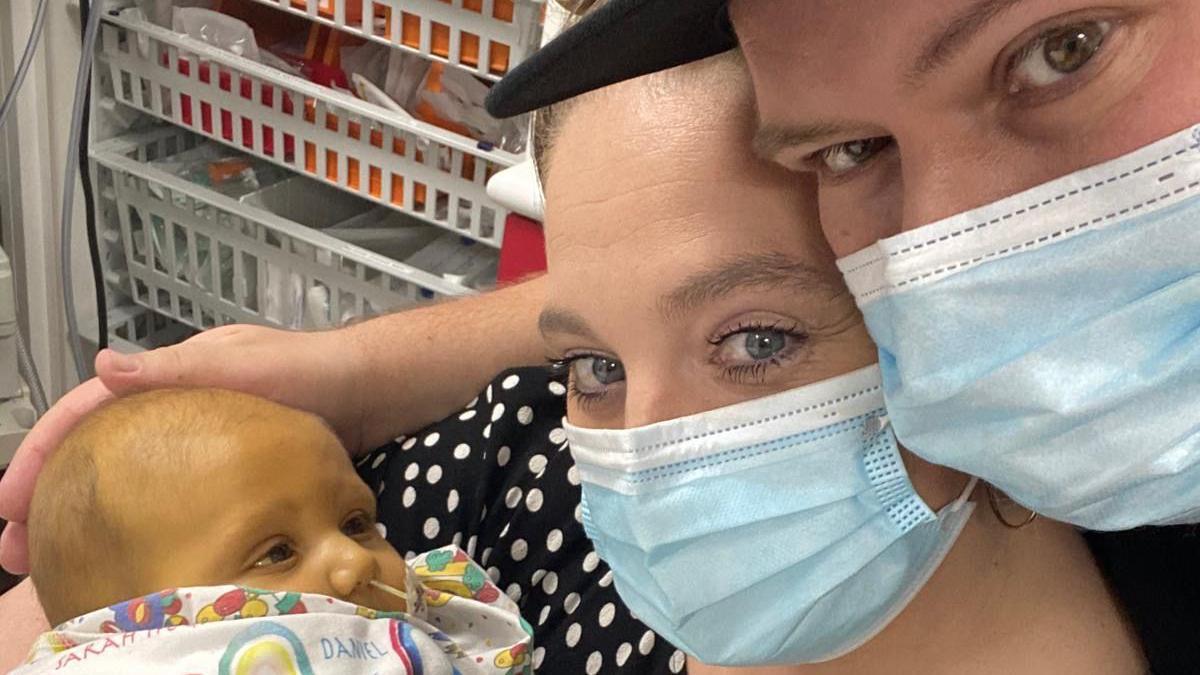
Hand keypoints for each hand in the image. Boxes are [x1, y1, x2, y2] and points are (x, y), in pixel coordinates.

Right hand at [0, 325, 366, 573]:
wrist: (380, 387)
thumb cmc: (318, 370)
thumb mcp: (248, 365)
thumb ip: (181, 368)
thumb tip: (104, 364)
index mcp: (179, 371)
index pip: (92, 406)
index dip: (45, 446)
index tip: (10, 497)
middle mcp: (185, 398)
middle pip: (102, 442)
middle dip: (53, 488)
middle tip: (18, 544)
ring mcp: (210, 429)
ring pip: (133, 467)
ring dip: (92, 506)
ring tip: (58, 554)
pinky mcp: (238, 457)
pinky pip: (173, 485)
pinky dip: (142, 512)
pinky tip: (132, 544)